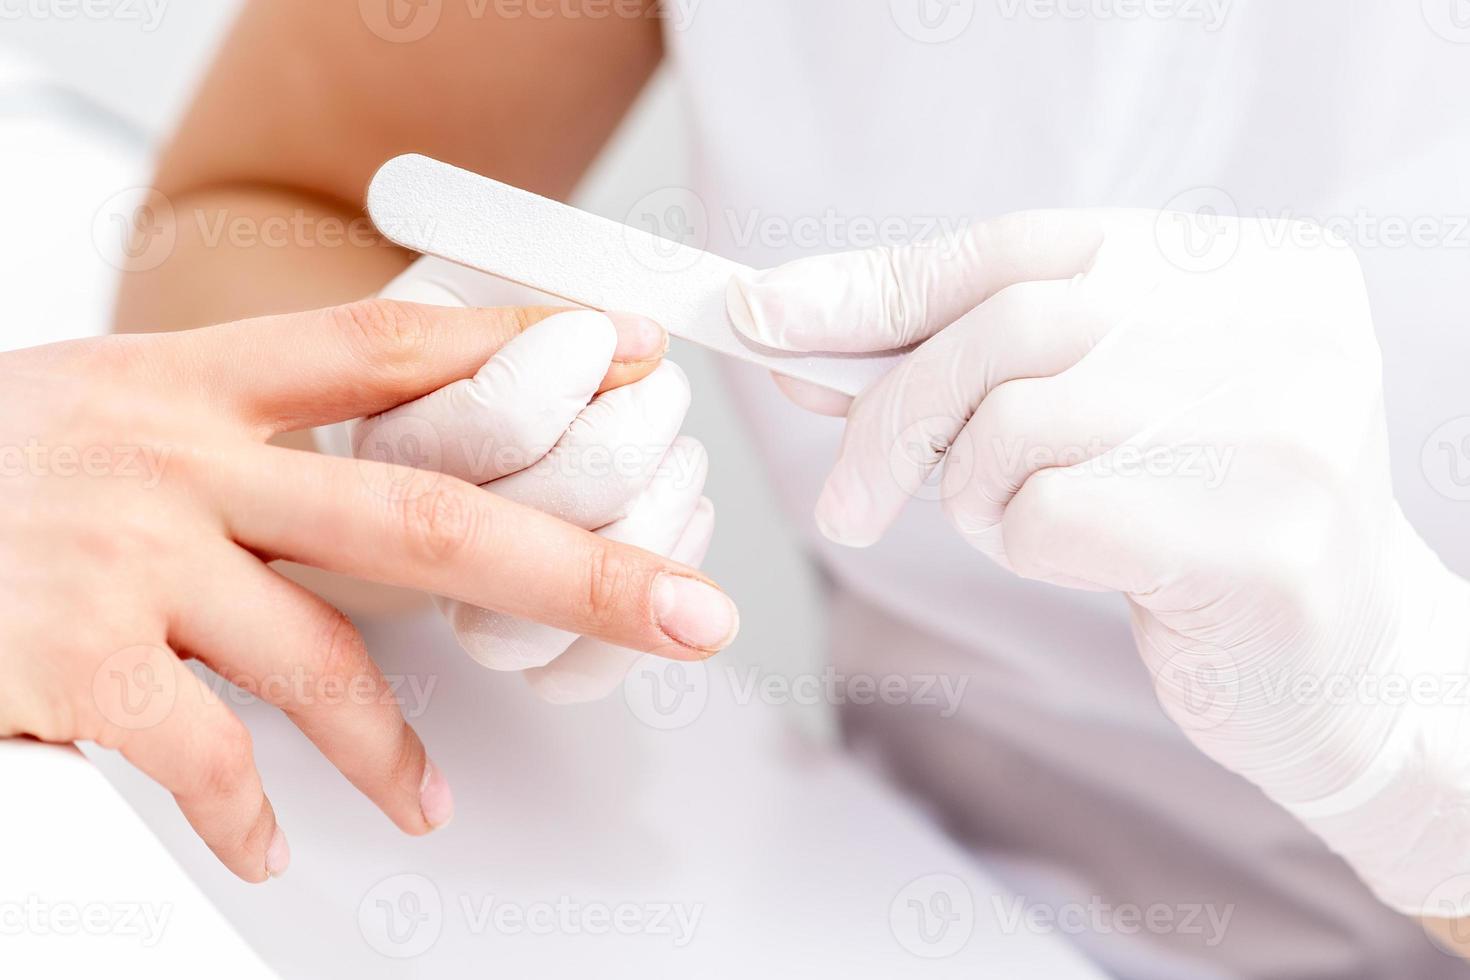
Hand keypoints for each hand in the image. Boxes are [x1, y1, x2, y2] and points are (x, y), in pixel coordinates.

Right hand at [0, 300, 738, 881]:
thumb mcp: (113, 408)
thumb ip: (249, 436)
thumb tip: (385, 489)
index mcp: (194, 381)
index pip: (389, 348)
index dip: (514, 349)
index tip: (623, 355)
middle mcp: (174, 457)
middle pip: (421, 512)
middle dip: (574, 567)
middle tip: (685, 611)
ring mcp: (124, 558)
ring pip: (323, 656)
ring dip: (392, 746)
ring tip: (431, 800)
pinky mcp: (71, 663)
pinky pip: (208, 757)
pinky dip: (252, 815)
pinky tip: (269, 847)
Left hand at [728, 210, 1469, 915]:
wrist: (1340, 669)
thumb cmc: (1193, 527)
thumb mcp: (1088, 416)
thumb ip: (967, 364)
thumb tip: (796, 327)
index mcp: (1247, 268)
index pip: (1026, 246)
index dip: (883, 284)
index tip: (765, 316)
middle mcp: (1279, 325)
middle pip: (1010, 328)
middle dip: (893, 414)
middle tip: (846, 504)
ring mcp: (1282, 428)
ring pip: (1017, 423)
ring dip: (971, 493)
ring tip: (1020, 527)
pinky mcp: (1262, 540)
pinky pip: (1048, 514)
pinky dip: (1020, 545)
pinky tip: (1084, 565)